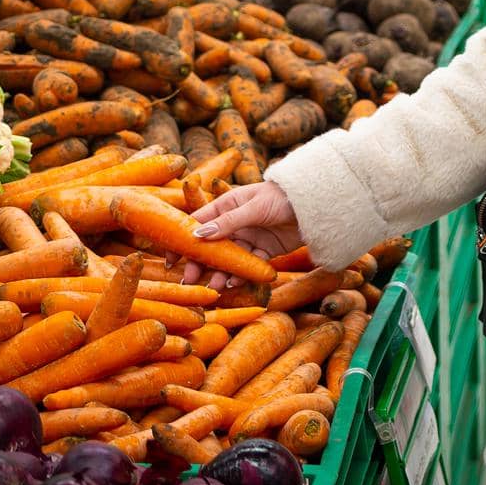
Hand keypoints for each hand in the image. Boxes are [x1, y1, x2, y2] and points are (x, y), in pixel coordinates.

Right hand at [178, 182, 303, 289]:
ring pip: (229, 258)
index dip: (184, 240)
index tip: (171, 257)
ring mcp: (250, 237)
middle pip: (212, 246)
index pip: (199, 223)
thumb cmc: (281, 197)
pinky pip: (248, 264)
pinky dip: (241, 274)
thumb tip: (198, 235)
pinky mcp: (264, 250)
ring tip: (214, 287)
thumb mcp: (253, 207)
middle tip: (189, 280)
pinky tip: (234, 282)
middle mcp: (235, 222)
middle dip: (200, 263)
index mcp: (227, 205)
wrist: (314, 205)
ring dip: (220, 273)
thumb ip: (228, 223)